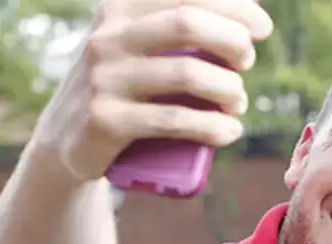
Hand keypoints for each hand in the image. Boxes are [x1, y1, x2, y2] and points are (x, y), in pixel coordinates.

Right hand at [31, 0, 272, 181]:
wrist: (69, 141)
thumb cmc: (126, 85)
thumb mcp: (138, 42)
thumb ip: (174, 20)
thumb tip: (248, 6)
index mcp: (120, 8)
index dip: (235, 6)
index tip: (262, 28)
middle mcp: (108, 36)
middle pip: (188, 22)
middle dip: (234, 41)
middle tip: (246, 64)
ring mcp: (103, 77)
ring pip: (187, 73)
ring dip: (230, 89)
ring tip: (237, 103)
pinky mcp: (105, 120)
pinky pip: (174, 119)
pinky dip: (215, 127)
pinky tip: (230, 131)